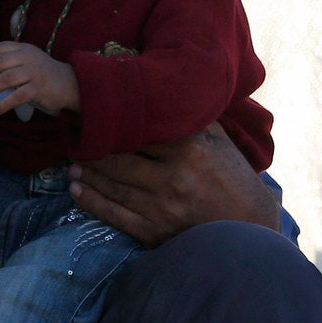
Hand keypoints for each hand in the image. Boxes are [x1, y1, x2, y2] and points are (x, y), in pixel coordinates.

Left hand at [0, 42, 78, 115]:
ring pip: (6, 79)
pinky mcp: (39, 88)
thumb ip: (3, 56)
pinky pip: (17, 96)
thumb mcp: (24, 59)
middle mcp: (28, 57)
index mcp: (23, 48)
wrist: (70, 83)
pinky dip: (4, 104)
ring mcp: (34, 72)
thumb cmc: (42, 72)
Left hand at [69, 123, 280, 246]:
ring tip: (71, 163)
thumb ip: (190, 119)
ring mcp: (163, 208)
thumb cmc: (235, 179)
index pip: (139, 131)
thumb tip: (162, 90)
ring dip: (86, 173)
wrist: (250, 228)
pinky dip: (91, 202)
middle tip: (72, 138)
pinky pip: (115, 216)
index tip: (90, 113)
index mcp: (190, 150)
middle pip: (118, 159)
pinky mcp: (156, 232)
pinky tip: (77, 190)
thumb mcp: (220, 141)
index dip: (111, 122)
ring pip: (112, 186)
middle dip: (90, 149)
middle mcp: (173, 178)